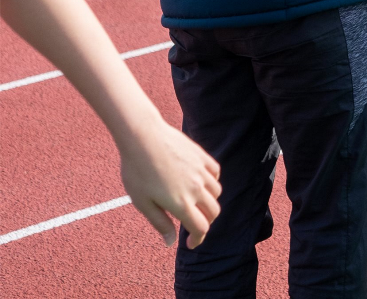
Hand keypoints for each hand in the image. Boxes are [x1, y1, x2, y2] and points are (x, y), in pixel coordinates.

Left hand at [118, 115, 221, 247]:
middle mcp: (196, 188)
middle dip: (206, 222)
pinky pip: (215, 173)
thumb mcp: (142, 202)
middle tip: (193, 223)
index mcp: (181, 203)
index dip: (198, 239)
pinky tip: (200, 182)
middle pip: (213, 211)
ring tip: (195, 202)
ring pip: (216, 192)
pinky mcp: (202, 157)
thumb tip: (170, 242)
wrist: (142, 137)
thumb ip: (160, 223)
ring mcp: (201, 171)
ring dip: (209, 202)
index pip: (200, 227)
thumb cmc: (137, 171)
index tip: (191, 243)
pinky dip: (212, 182)